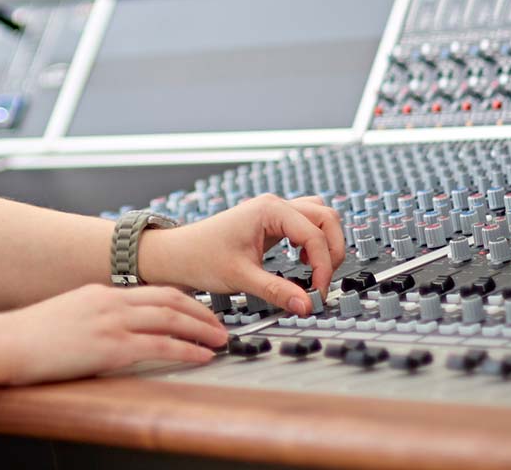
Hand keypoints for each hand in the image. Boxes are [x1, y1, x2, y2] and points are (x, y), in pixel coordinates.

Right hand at [0, 284, 227, 385]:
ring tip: (220, 340)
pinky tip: (201, 355)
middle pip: (169, 299)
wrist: (3, 343)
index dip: (182, 301)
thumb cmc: (25, 336)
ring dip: (201, 329)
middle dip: (201, 311)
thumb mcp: (66, 316)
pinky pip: (159, 345)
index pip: (152, 291)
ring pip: (170, 318)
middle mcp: (109, 301)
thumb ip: (92, 317)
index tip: (199, 311)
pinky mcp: (109, 347)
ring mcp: (110, 322)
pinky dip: (186, 349)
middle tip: (220, 325)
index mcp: (99, 292)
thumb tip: (110, 332)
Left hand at [138, 194, 345, 315]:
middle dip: (332, 250)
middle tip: (323, 280)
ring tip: (317, 270)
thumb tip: (306, 305)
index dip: (323, 266)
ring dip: (325, 242)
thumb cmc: (200, 257)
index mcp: (269, 210)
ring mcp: (273, 211)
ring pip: (319, 216)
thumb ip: (276, 291)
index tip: (316, 292)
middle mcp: (274, 205)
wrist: (178, 254)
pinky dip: (313, 241)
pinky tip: (302, 262)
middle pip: (326, 217)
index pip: (314, 234)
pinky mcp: (271, 222)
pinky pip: (305, 223)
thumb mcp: (241, 277)